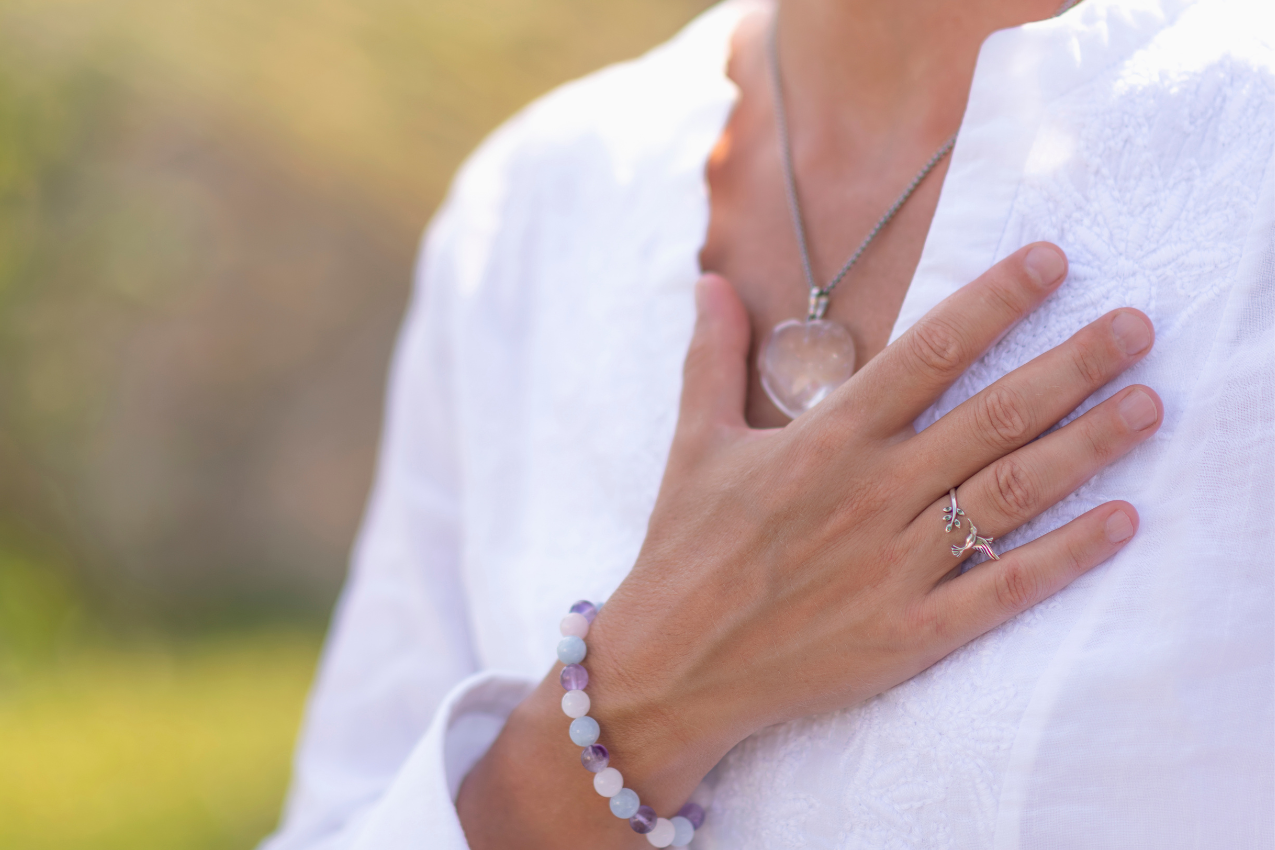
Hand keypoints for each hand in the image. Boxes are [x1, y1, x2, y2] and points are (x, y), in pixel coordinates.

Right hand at [459, 243, 1159, 847]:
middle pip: (992, 415)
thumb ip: (711, 357)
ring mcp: (895, 565)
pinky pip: (1001, 588)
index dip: (995, 301)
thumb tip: (707, 281)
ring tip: (1149, 406)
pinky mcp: (908, 633)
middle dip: (1072, 365)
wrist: (672, 665)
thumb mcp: (692, 443)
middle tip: (1137, 327)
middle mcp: (871, 494)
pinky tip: (1120, 521)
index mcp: (825, 441)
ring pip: (1010, 494)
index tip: (1052, 261)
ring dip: (1087, 447)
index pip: (927, 352)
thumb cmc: (684, 549)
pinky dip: (1065, 557)